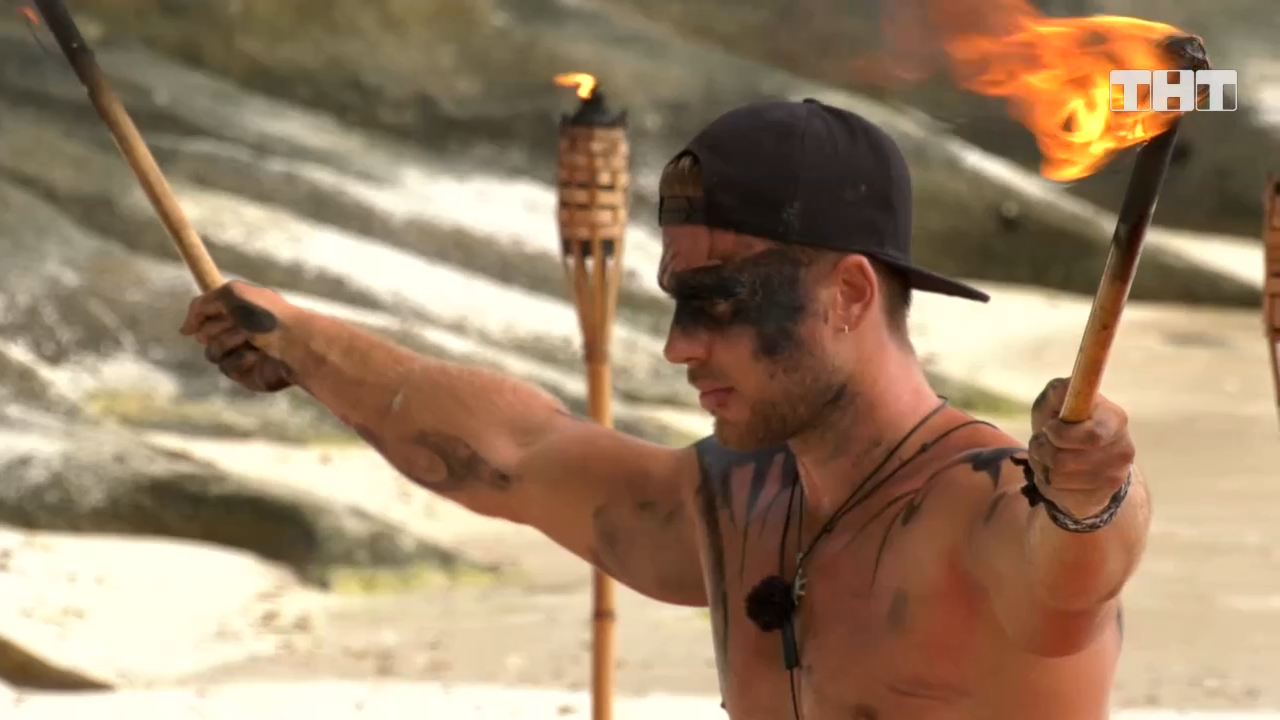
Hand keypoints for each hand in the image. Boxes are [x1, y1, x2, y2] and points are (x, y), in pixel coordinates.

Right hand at [180, 281, 295, 392]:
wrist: (293, 342)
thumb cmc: (267, 314)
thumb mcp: (232, 294)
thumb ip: (202, 304)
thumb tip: (186, 330)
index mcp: (242, 310)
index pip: (207, 312)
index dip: (201, 316)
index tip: (194, 323)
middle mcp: (241, 331)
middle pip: (204, 333)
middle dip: (217, 328)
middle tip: (240, 325)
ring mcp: (243, 353)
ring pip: (211, 352)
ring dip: (227, 342)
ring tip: (250, 339)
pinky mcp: (246, 373)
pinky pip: (225, 368)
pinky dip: (238, 359)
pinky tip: (255, 356)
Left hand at [1026, 378, 1135, 517]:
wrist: (1082, 458)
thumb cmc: (1065, 423)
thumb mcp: (1057, 401)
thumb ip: (1059, 391)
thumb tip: (1063, 389)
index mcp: (1115, 418)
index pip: (1092, 435)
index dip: (1061, 434)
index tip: (1049, 427)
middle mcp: (1122, 448)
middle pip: (1064, 459)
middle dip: (1041, 449)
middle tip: (1042, 441)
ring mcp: (1114, 475)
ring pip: (1056, 476)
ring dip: (1041, 463)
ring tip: (1047, 455)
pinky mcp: (1101, 495)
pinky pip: (1057, 491)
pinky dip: (1045, 480)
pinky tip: (1055, 472)